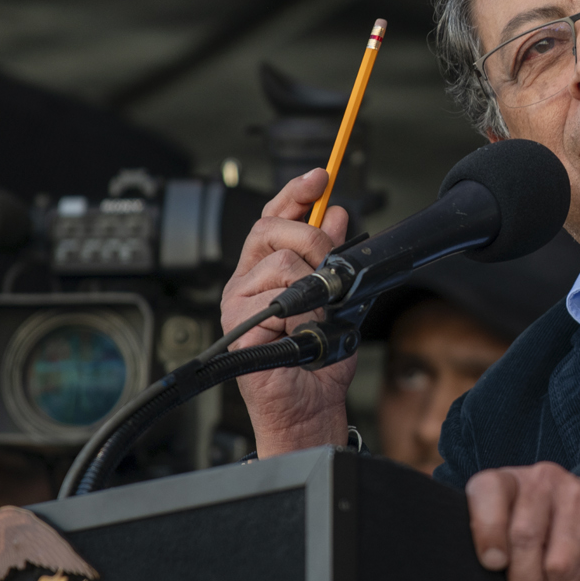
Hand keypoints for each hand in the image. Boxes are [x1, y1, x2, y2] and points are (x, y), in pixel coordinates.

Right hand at [222, 168, 355, 457]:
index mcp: (266, 271)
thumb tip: (337, 214)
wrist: (312, 404)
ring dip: (313, 286)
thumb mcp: (339, 296)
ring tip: (318, 315)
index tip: (319, 177)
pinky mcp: (240, 326)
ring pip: (280, 263)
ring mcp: (240, 303)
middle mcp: (247, 283)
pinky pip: (276, 299)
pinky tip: (303, 331)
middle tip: (332, 259)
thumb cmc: (319, 358)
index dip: (295, 193)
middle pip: (271, 229)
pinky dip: (303, 314)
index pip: (274, 218)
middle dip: (311, 236)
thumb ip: (334, 257)